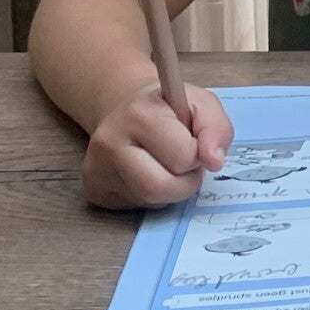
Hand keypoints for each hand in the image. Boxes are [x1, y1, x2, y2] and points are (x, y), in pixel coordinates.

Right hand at [82, 81, 233, 209]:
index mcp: (138, 115)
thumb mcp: (200, 103)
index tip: (194, 142)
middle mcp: (110, 143)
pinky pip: (135, 206)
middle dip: (185, 182)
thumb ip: (216, 128)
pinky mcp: (94, 191)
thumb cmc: (168, 106)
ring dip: (171, 190)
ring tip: (170, 167)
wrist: (125, 107)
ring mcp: (96, 170)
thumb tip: (214, 162)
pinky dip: (153, 197)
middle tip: (187, 165)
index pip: (183, 156)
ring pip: (148, 200)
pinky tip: (149, 174)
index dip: (198, 153)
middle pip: (159, 187)